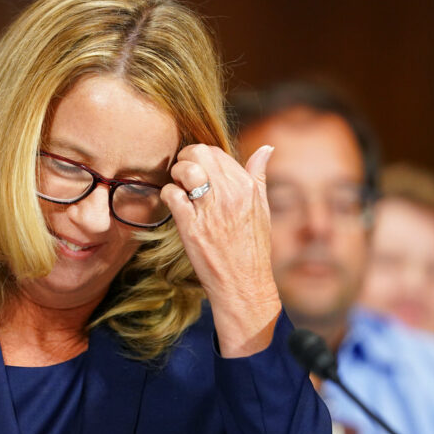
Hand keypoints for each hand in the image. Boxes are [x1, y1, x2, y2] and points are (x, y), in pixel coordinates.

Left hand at [160, 144, 281, 356]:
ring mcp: (210, 210)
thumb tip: (266, 148)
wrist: (244, 284)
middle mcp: (229, 194)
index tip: (198, 171)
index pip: (215, 151)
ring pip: (184, 169)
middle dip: (185, 159)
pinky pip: (172, 195)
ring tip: (180, 189)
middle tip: (183, 176)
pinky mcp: (192, 227)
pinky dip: (167, 195)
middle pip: (198, 152)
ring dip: (176, 175)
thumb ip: (258, 175)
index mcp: (246, 187)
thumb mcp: (262, 208)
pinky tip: (175, 206)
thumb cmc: (252, 248)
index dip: (200, 157)